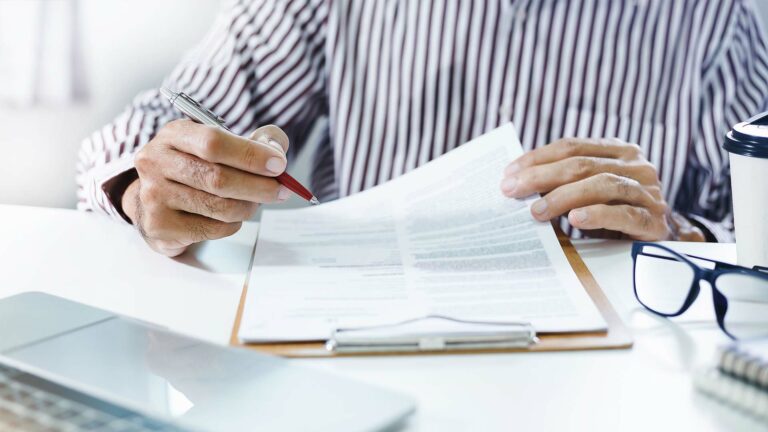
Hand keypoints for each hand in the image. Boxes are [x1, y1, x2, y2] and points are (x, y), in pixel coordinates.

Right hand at [122, 120, 291, 255]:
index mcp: (173, 134)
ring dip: (248, 207)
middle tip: (280, 191)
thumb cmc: (195, 167)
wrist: (153, 198)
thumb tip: (276, 152)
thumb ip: (255, 140)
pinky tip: (231, 216)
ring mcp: (153, 196)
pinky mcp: (159, 226)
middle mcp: (156, 162)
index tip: (279, 164)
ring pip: (219, 207)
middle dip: (258, 186)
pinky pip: (212, 229)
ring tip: (255, 203)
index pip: (213, 142)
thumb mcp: (218, 143)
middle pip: (218, 178)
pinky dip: (232, 224)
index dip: (250, 155)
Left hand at [499, 137, 703, 240]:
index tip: (508, 174)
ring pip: (601, 185)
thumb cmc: (614, 215)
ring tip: (536, 211)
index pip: (572, 146)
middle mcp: (636, 166)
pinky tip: (575, 219)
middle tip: (511, 191)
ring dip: (563, 196)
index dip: (538, 158)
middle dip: (541, 177)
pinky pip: (624, 214)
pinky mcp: (654, 221)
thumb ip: (564, 183)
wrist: (660, 244)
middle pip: (582, 164)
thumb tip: (516, 184)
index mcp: (618, 151)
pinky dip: (597, 214)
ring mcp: (648, 192)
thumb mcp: (590, 193)